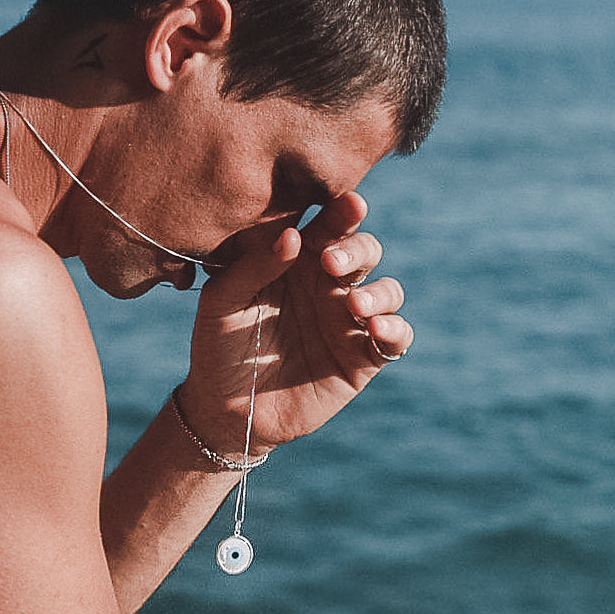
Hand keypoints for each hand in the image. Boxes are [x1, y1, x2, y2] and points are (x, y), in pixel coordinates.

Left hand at [181, 191, 413, 454]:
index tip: (349, 204)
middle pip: (365, 251)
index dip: (343, 212)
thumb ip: (254, 266)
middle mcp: (329, 285)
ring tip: (353, 304)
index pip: (328, 226)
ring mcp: (348, 321)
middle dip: (358, 250)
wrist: (224, 408)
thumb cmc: (218, 345)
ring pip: (388, 290)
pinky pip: (396, 337)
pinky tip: (374, 329)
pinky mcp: (363, 359)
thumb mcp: (223, 301)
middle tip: (332, 263)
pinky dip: (394, 329)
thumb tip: (293, 235)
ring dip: (378, 292)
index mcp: (298, 261)